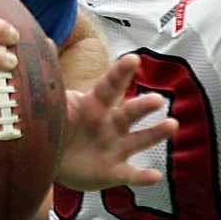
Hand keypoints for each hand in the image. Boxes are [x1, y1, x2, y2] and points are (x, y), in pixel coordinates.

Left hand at [56, 54, 177, 190]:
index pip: (110, 86)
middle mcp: (111, 124)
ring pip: (139, 140)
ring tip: (172, 124)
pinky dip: (143, 176)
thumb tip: (48, 43)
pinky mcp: (114, 172)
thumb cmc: (58, 125)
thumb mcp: (54, 103)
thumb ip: (53, 79)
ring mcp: (115, 148)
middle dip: (143, 106)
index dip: (121, 73)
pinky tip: (156, 175)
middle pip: (129, 112)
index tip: (133, 58)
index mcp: (95, 105)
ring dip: (155, 133)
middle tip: (157, 99)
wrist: (52, 160)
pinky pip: (131, 175)